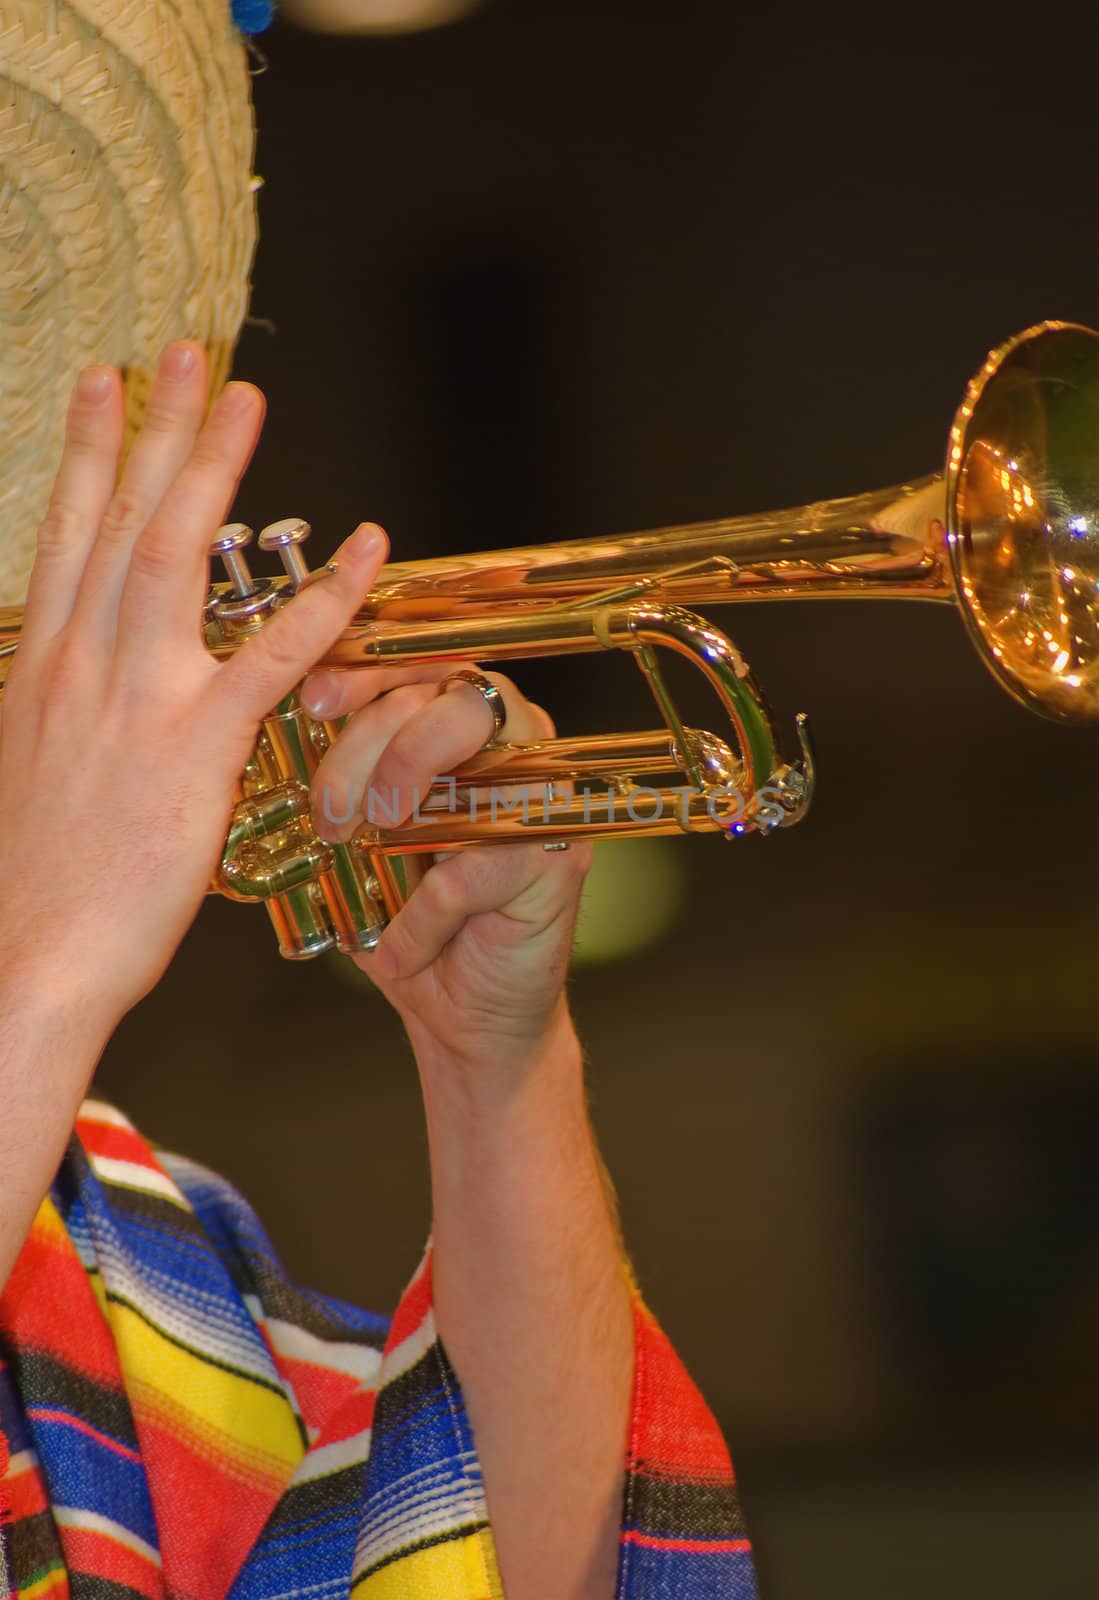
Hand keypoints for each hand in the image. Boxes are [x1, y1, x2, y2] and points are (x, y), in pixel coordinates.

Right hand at [0, 344, 387, 1028]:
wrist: (26, 964)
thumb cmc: (35, 885)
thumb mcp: (26, 775)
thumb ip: (57, 715)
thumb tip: (75, 684)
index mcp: (37, 669)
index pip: (61, 536)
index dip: (83, 455)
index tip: (99, 389)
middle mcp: (77, 664)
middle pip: (114, 519)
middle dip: (149, 427)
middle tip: (177, 352)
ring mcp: (134, 698)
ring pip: (174, 554)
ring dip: (211, 469)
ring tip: (241, 397)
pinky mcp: (195, 747)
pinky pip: (272, 655)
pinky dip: (321, 600)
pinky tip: (360, 552)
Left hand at [302, 650, 592, 1074]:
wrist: (464, 1018)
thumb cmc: (407, 919)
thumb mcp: (358, 842)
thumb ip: (335, 785)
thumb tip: (264, 736)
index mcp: (472, 728)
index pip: (428, 664)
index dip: (370, 670)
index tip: (316, 699)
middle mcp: (519, 750)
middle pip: (450, 695)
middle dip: (372, 742)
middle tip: (333, 814)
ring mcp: (546, 802)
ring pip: (477, 750)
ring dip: (403, 785)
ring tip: (364, 843)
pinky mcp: (557, 864)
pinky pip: (474, 866)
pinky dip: (421, 916)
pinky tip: (398, 951)